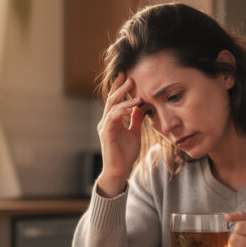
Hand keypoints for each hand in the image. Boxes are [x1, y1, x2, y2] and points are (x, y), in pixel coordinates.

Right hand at [96, 72, 145, 196]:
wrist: (120, 170)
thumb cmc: (125, 154)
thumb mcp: (135, 133)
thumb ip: (136, 120)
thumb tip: (141, 107)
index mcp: (113, 120)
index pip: (115, 100)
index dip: (120, 88)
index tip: (128, 76)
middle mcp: (106, 121)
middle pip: (112, 99)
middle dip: (120, 87)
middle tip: (130, 76)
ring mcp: (105, 127)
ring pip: (112, 106)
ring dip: (124, 97)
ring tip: (134, 89)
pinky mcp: (106, 133)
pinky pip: (113, 118)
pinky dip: (122, 111)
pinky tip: (132, 107)